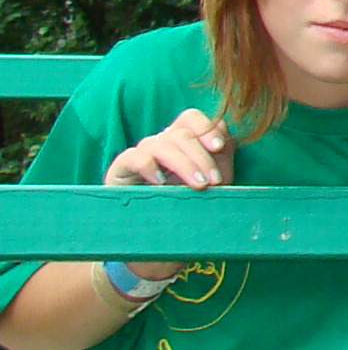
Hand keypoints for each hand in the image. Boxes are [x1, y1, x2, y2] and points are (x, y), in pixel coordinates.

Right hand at [104, 107, 231, 280]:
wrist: (157, 231)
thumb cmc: (189, 201)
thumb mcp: (212, 177)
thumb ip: (222, 153)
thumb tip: (224, 131)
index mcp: (182, 139)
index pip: (191, 118)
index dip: (206, 128)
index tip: (220, 148)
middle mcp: (160, 142)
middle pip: (181, 134)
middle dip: (202, 157)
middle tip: (214, 181)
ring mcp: (140, 153)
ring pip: (161, 145)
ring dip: (184, 165)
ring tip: (198, 186)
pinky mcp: (121, 168)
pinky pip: (133, 157)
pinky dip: (149, 166)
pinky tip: (161, 183)